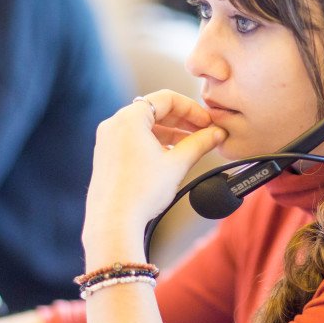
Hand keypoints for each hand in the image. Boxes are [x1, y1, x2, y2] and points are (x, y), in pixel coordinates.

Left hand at [83, 90, 225, 257]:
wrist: (113, 223)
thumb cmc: (142, 192)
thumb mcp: (177, 164)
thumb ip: (200, 143)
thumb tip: (217, 133)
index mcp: (129, 118)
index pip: (166, 99)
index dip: (192, 109)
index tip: (208, 123)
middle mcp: (114, 124)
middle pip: (154, 111)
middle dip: (182, 121)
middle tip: (204, 133)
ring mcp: (107, 141)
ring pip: (144, 127)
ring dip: (170, 134)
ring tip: (191, 148)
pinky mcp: (106, 157)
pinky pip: (133, 141)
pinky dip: (154, 144)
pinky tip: (170, 159)